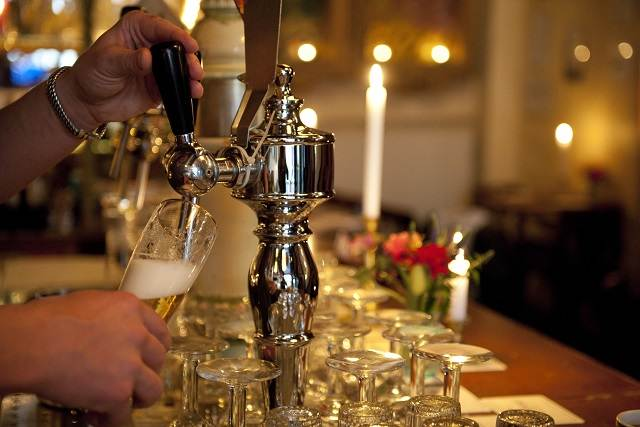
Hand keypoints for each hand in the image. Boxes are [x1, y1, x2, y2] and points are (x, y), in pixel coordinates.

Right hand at [0, 290, 170, 425]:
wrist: (30, 344)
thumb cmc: (45, 321)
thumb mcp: (89, 303)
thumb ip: (110, 316)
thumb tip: (111, 328)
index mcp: (130, 308)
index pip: (160, 330)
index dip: (155, 346)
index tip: (149, 355)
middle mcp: (137, 334)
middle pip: (159, 358)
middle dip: (147, 370)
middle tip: (133, 378)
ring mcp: (130, 364)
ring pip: (154, 388)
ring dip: (141, 397)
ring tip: (126, 402)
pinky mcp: (118, 392)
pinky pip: (124, 413)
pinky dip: (113, 418)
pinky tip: (101, 417)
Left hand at [57, 10, 202, 129]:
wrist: (88, 102)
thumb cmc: (91, 74)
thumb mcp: (106, 62)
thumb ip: (128, 60)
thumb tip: (147, 58)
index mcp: (135, 29)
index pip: (160, 27)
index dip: (177, 35)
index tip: (189, 45)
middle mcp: (150, 46)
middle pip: (176, 48)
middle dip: (188, 58)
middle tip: (193, 69)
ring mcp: (157, 67)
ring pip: (180, 67)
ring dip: (191, 76)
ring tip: (195, 84)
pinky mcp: (160, 86)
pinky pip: (177, 87)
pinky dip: (186, 90)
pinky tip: (191, 93)